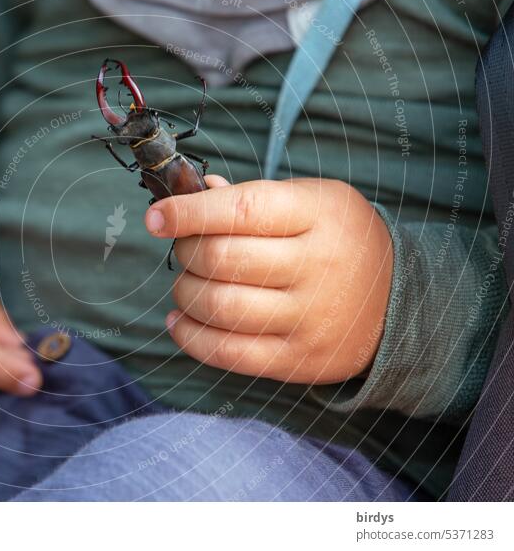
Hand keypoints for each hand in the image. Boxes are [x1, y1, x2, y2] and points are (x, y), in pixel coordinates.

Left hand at [145, 176, 392, 384]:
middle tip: (185, 248)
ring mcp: (308, 319)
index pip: (241, 210)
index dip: (188, 213)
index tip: (156, 217)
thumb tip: (192, 193)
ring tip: (187, 283)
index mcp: (318, 215)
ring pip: (217, 306)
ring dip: (184, 292)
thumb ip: (251, 197)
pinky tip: (179, 318)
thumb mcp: (310, 200)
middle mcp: (316, 267)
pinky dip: (188, 335)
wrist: (396, 300)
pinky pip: (226, 352)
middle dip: (186, 251)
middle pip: (220, 260)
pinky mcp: (297, 360)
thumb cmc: (338, 239)